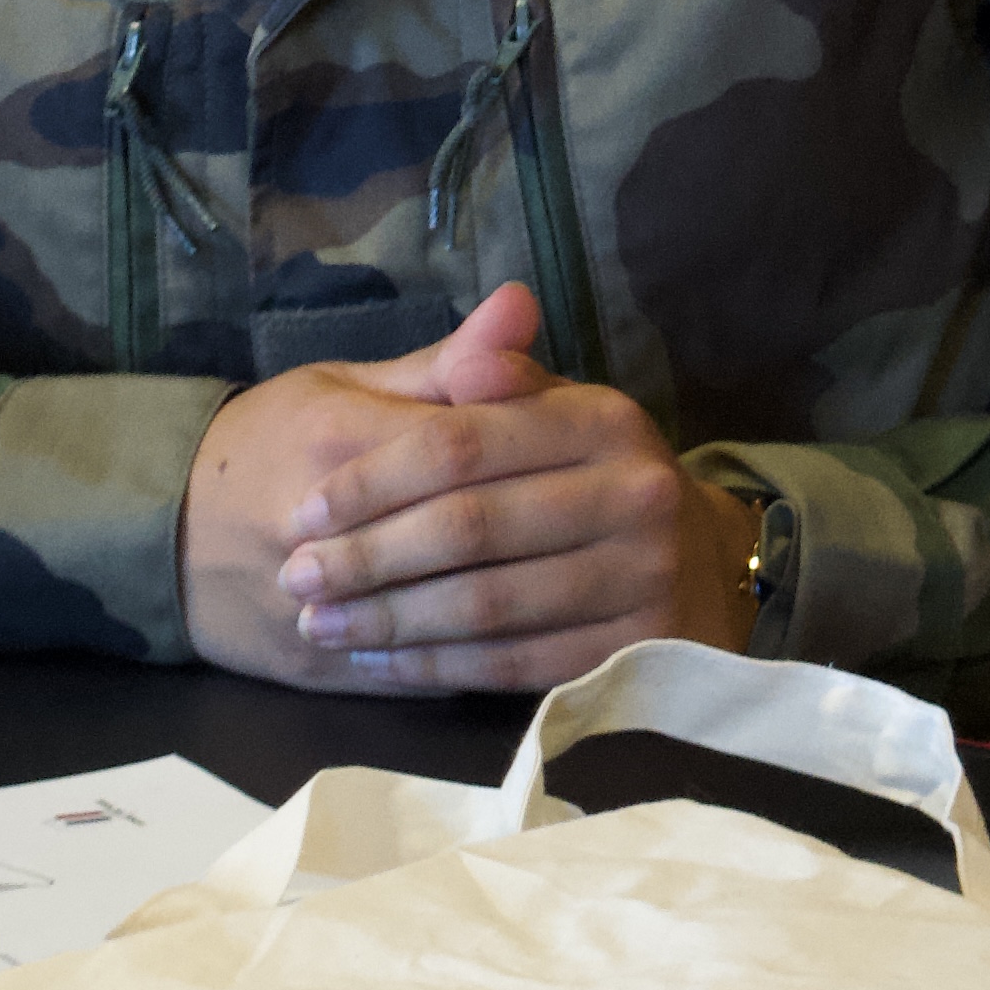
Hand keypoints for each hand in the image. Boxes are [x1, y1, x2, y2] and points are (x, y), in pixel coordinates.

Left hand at [175, 288, 752, 692]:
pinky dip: (436, 666)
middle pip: (470, 528)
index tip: (307, 511)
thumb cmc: (592, 477)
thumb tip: (486, 324)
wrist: (694, 559)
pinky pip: (512, 663)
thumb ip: (503, 376)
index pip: (464, 443)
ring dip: (389, 619)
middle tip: (295, 579)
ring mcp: (641, 574)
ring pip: (485, 603)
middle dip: (368, 557)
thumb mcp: (555, 410)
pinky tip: (381, 661)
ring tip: (320, 625)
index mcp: (604, 419)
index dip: (375, 479)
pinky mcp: (634, 646)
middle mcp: (635, 492)